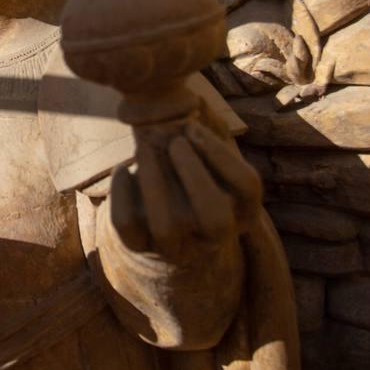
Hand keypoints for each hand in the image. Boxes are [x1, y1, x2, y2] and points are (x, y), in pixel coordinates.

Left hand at [109, 119, 262, 259]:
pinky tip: (123, 170)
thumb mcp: (209, 159)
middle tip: (175, 142)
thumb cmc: (195, 175)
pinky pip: (127, 227)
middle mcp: (215, 235)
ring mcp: (178, 246)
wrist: (167, 219)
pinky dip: (121, 193)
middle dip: (193, 173)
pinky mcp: (141, 246)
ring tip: (143, 148)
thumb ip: (202, 141)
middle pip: (215, 218)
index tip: (192, 128)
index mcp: (243, 210)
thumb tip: (177, 123)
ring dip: (153, 180)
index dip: (220, 154)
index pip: (248, 186)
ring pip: (165, 227)